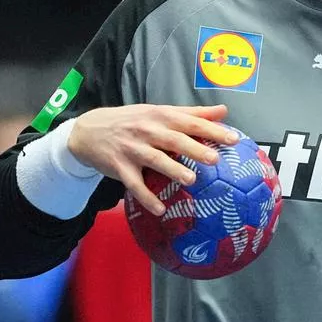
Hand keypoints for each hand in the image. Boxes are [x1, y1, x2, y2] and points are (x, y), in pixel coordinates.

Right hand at [67, 104, 237, 214]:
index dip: (211, 130)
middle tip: (215, 159)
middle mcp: (147, 131)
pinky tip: (160, 209)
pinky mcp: (119, 167)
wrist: (88, 130)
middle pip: (174, 140)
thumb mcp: (160, 112)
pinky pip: (134, 184)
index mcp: (161, 116)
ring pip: (155, 159)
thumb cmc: (133, 121)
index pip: (190, 122)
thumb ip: (192, 113)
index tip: (233, 139)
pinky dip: (146, 197)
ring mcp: (132, 149)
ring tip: (191, 179)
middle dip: (194, 149)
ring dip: (172, 170)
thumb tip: (223, 111)